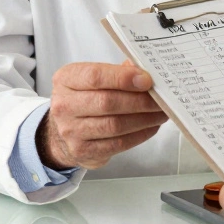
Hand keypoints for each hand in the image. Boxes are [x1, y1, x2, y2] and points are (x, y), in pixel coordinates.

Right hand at [36, 60, 167, 168]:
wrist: (64, 131)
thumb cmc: (84, 98)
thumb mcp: (92, 79)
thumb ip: (116, 72)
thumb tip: (143, 72)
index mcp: (66, 79)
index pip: (95, 76)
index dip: (123, 78)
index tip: (147, 80)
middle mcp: (63, 105)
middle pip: (107, 102)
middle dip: (140, 100)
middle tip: (160, 99)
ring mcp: (70, 131)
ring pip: (114, 125)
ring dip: (143, 119)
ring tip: (160, 113)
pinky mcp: (83, 151)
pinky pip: (117, 143)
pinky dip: (139, 135)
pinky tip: (150, 127)